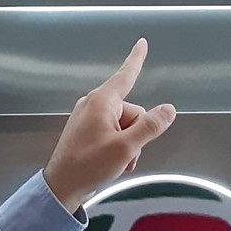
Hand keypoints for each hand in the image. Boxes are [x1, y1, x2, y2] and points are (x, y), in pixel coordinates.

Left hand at [43, 39, 176, 213]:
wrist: (62, 186)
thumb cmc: (88, 166)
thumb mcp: (126, 148)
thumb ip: (150, 127)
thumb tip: (168, 110)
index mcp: (102, 102)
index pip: (125, 75)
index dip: (136, 59)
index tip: (141, 43)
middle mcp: (93, 105)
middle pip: (132, 111)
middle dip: (136, 133)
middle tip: (125, 154)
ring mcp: (88, 118)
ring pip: (124, 124)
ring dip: (128, 144)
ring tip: (116, 161)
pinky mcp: (86, 131)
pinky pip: (112, 132)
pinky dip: (117, 146)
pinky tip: (111, 162)